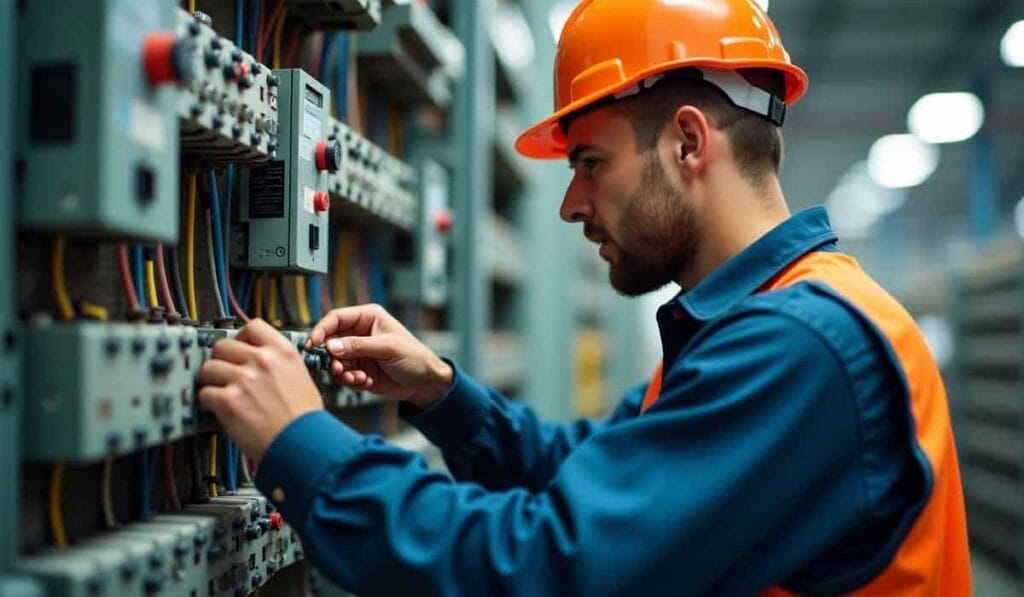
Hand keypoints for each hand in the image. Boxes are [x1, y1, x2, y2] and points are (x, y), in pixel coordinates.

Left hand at [198, 319, 322, 460]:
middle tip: (225, 374)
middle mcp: (263, 361)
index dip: (241, 337)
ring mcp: (244, 379)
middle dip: (221, 360)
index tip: (238, 347)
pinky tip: (218, 408)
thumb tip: (258, 360)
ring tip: (220, 392)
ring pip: (208, 368)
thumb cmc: (305, 419)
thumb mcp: (301, 377)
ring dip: (211, 381)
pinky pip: (204, 393)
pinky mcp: (229, 401)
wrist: (304, 444)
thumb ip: (278, 364)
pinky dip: (208, 402)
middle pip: (223, 345)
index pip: (252, 326)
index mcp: (282, 352)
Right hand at [306, 304, 452, 409]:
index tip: (314, 344)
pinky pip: (343, 375)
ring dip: (341, 372)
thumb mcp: (387, 347)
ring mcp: (358, 353)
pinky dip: (350, 380)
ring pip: (334, 361)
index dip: (322, 330)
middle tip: (336, 368)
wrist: (425, 383)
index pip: (336, 318)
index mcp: (368, 318)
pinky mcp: (358, 370)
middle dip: (331, 357)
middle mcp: (359, 334)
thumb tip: (331, 345)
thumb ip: (358, 346)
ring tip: (356, 378)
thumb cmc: (415, 357)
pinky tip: (365, 382)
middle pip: (331, 341)